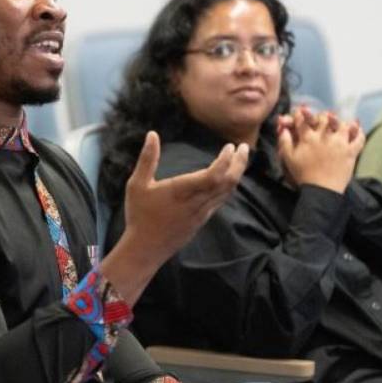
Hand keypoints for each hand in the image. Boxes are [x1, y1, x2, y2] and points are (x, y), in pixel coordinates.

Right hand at [102, 131, 248, 305]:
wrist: (145, 248)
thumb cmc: (139, 215)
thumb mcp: (137, 184)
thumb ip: (147, 159)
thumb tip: (152, 134)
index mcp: (183, 191)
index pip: (214, 175)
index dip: (225, 160)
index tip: (230, 146)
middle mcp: (197, 202)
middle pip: (228, 182)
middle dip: (239, 164)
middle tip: (244, 148)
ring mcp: (202, 213)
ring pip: (227, 192)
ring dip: (236, 174)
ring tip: (240, 159)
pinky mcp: (202, 220)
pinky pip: (221, 200)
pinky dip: (228, 186)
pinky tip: (226, 179)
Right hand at [277, 109, 364, 193]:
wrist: (321, 191)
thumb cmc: (303, 175)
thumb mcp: (288, 158)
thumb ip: (284, 141)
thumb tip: (283, 128)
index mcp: (308, 138)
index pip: (303, 118)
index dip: (301, 113)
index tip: (302, 112)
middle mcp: (325, 137)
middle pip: (324, 117)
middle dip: (321, 116)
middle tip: (321, 118)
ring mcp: (340, 144)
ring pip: (343, 124)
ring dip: (340, 122)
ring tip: (338, 123)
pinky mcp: (351, 152)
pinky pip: (359, 138)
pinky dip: (359, 132)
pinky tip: (356, 128)